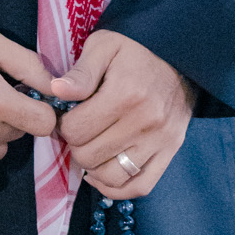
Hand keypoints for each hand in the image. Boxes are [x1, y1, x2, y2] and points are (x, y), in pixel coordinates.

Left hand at [52, 30, 196, 198]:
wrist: (178, 55)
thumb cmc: (134, 49)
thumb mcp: (104, 46)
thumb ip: (80, 72)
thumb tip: (56, 91)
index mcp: (125, 93)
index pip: (77, 130)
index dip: (63, 125)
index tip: (66, 116)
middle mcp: (145, 121)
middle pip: (90, 156)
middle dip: (75, 146)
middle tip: (77, 132)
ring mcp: (160, 140)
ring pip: (112, 177)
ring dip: (92, 169)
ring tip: (90, 149)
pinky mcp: (171, 151)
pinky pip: (140, 186)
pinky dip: (116, 188)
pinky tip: (103, 173)